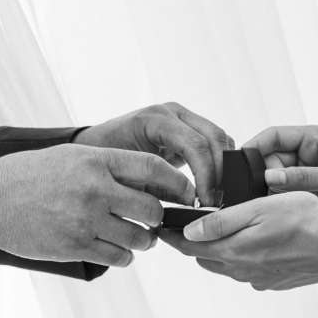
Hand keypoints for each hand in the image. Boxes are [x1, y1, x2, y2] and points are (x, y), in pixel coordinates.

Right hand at [0, 143, 191, 267]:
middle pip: (152, 208)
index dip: (177, 183)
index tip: (186, 193)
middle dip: (160, 217)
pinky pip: (118, 257)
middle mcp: (95, 189)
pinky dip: (124, 256)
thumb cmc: (29, 175)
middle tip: (156, 220)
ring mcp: (85, 220)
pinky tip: (117, 249)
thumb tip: (151, 180)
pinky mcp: (75, 246)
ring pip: (138, 237)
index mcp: (96, 161)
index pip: (153, 168)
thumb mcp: (70, 157)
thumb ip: (108, 166)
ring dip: (144, 240)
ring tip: (138, 237)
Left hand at [78, 101, 234, 203]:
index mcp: (155, 120)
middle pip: (214, 137)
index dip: (207, 175)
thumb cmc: (105, 163)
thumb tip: (194, 206)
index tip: (207, 201)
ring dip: (224, 166)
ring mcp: (181, 116)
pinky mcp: (187, 126)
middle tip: (218, 200)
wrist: (94, 147)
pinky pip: (213, 140)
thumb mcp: (130, 178)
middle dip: (221, 171)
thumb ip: (161, 188)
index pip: (195, 145)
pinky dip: (218, 161)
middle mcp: (172, 112)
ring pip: (219, 137)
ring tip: (218, 194)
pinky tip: (215, 184)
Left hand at [162, 193, 317, 289]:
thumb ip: (221, 221)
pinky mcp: (276, 282)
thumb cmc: (304, 218)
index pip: (190, 247)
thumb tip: (189, 232)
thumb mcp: (259, 208)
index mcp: (234, 251)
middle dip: (195, 244)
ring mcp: (260, 279)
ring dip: (221, 251)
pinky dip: (245, 259)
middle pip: (206, 259)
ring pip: (228, 266)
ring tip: (225, 232)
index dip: (173, 237)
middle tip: (190, 226)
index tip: (162, 228)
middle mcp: (243, 270)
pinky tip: (259, 244)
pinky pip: (250, 272)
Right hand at [247, 124, 317, 208]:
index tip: (239, 163)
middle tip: (259, 194)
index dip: (255, 146)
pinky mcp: (309, 194)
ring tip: (270, 205)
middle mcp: (308, 154)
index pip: (274, 135)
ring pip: (275, 181)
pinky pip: (285, 196)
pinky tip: (278, 212)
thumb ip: (305, 178)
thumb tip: (270, 178)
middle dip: (262, 175)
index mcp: (315, 138)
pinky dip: (280, 204)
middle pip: (270, 160)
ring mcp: (307, 175)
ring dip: (271, 192)